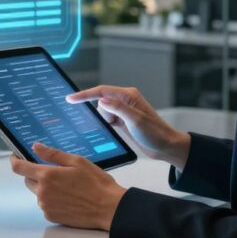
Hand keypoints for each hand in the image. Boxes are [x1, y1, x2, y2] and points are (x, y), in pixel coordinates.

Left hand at [10, 143, 126, 230]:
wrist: (108, 208)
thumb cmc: (96, 184)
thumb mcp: (77, 161)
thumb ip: (53, 154)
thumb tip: (36, 147)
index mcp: (47, 176)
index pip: (19, 167)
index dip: (15, 160)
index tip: (15, 156)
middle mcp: (43, 192)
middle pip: (28, 180)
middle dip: (36, 174)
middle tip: (55, 171)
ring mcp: (46, 206)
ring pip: (37, 193)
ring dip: (45, 187)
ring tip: (67, 186)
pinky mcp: (51, 216)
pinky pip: (45, 204)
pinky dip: (51, 199)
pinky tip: (68, 197)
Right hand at [67, 85, 190, 169]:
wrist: (165, 146)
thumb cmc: (155, 133)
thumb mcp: (135, 120)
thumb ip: (118, 108)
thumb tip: (101, 100)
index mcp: (128, 96)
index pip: (101, 91)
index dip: (84, 94)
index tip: (70, 98)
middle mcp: (125, 101)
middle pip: (101, 100)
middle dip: (98, 111)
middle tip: (107, 121)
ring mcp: (124, 111)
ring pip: (103, 111)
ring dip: (104, 120)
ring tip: (118, 128)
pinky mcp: (123, 120)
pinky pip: (108, 118)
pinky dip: (106, 123)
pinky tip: (112, 129)